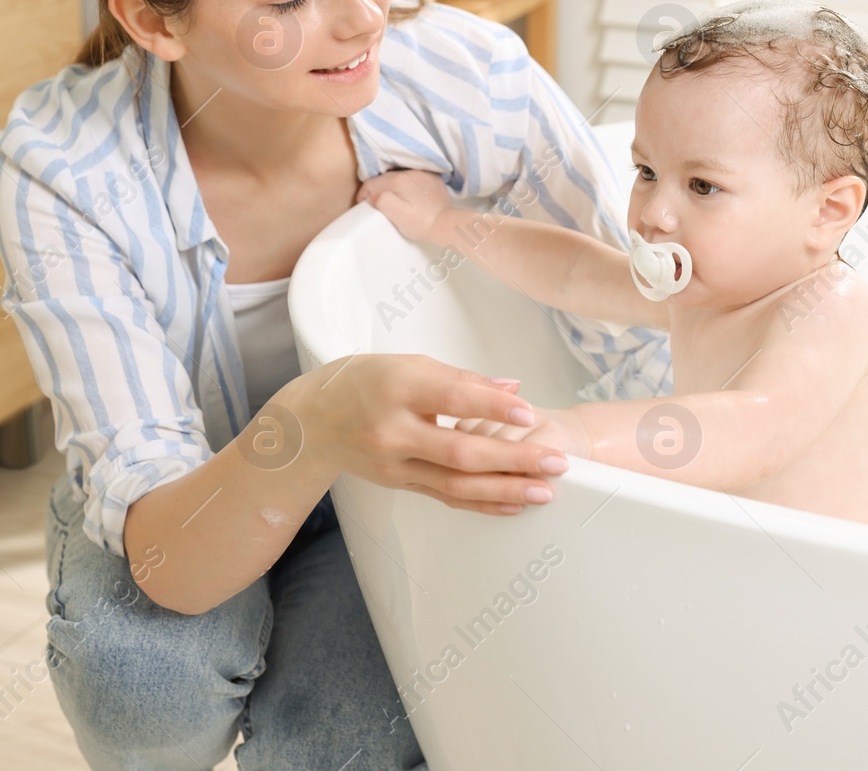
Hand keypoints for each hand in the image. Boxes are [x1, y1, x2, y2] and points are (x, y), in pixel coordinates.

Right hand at [280, 353, 569, 515]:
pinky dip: (481, 503)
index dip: (493, 406)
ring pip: (456, 484)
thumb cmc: (364, 383)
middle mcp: (393, 429)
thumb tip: (513, 389)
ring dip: (505, 489)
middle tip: (555, 462)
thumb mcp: (409, 365)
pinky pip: (445, 497)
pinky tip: (512, 503)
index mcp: (398, 387)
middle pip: (460, 451)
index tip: (529, 412)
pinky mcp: (399, 484)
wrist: (312, 422)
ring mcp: (394, 463)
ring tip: (544, 491)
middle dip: (513, 459)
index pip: (452, 398)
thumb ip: (463, 379)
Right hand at [357, 169, 453, 243]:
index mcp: (398, 180)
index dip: (363, 193)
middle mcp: (410, 173)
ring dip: (391, 186)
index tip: (362, 203)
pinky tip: (408, 196)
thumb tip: (373, 194)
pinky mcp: (432, 179)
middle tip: (375, 203)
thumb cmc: (421, 223)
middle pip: (384, 178)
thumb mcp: (397, 215)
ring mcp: (422, 174)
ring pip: (398, 177)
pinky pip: (412, 178)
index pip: (372, 182)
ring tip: (391, 200)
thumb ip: (382, 201)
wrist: (446, 223)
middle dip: (377, 189)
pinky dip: (406, 185)